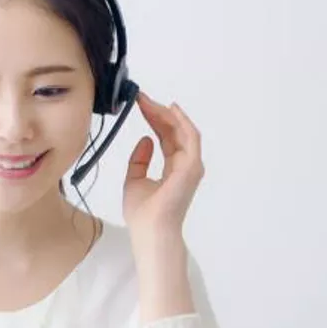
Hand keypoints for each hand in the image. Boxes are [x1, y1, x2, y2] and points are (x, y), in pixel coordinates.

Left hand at [124, 92, 203, 234]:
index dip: (154, 120)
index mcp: (173, 168)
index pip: (166, 137)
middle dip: (158, 113)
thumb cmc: (143, 212)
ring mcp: (191, 165)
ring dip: (166, 114)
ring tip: (149, 101)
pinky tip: (170, 110)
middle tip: (141, 98)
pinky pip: (190, 138)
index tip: (139, 105)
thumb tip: (145, 139)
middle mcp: (185, 164)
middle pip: (174, 131)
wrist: (149, 230)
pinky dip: (182, 122)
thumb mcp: (134, 180)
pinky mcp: (192, 166)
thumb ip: (139, 160)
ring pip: (182, 131)